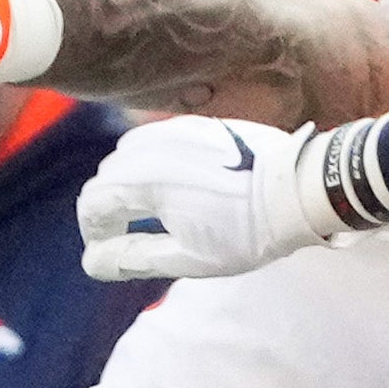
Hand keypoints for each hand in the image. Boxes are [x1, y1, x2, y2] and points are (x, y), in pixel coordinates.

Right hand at [80, 114, 371, 280]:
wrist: (296, 191)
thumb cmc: (247, 231)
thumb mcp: (188, 257)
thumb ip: (135, 258)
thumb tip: (94, 263)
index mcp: (144, 181)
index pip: (93, 203)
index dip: (94, 232)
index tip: (110, 251)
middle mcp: (152, 148)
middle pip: (107, 177)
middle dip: (111, 209)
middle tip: (131, 238)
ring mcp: (174, 131)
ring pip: (129, 155)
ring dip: (131, 184)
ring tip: (156, 213)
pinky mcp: (196, 124)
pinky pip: (157, 141)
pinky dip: (153, 165)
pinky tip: (179, 187)